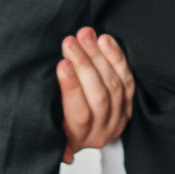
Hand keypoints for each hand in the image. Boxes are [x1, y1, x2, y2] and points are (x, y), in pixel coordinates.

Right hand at [59, 26, 136, 162]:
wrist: (80, 130)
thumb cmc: (56, 121)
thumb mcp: (47, 125)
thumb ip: (46, 117)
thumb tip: (57, 123)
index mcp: (78, 139)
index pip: (79, 113)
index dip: (72, 87)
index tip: (62, 63)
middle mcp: (101, 132)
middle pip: (99, 95)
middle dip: (84, 65)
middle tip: (70, 41)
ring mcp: (118, 118)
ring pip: (114, 84)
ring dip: (98, 56)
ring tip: (84, 35)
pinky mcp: (128, 103)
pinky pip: (127, 78)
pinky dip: (116, 58)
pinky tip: (104, 40)